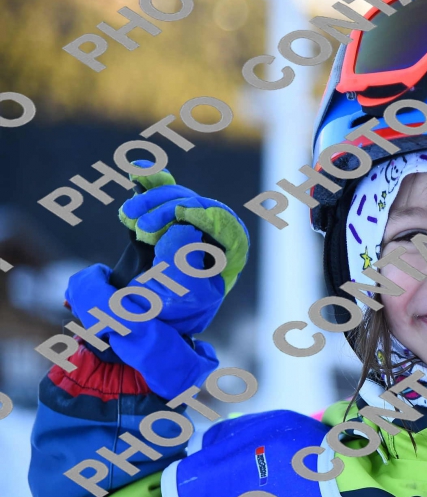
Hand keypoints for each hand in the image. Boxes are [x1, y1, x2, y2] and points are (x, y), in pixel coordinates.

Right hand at [114, 170, 249, 333]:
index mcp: (227, 256)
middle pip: (197, 205)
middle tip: (143, 228)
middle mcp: (209, 237)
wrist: (134, 323)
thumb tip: (184, 228)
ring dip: (151, 199)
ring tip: (128, 217)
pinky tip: (136, 173)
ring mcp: (182, 227)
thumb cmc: (169, 315)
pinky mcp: (158, 222)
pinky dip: (147, 184)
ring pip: (174, 198)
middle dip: (169, 207)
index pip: (227, 224)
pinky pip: (156, 195)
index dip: (207, 214)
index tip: (181, 216)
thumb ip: (185, 266)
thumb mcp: (183, 297)